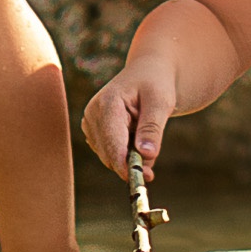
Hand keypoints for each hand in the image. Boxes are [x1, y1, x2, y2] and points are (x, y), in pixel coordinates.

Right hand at [80, 62, 176, 182]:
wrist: (147, 72)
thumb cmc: (155, 83)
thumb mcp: (161, 102)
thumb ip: (152, 128)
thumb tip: (146, 155)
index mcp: (107, 103)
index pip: (112, 143)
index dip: (125, 165)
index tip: (143, 179)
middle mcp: (92, 114)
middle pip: (109, 154)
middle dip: (131, 164)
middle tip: (152, 169)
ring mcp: (90, 123)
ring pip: (109, 157)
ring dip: (129, 159)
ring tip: (147, 142)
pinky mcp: (93, 131)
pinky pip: (109, 153)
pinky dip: (125, 155)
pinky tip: (137, 141)